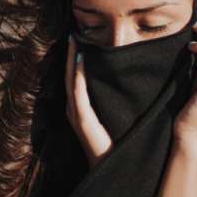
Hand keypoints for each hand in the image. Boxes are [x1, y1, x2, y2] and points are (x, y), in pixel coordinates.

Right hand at [65, 34, 113, 168]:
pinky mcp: (81, 118)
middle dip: (70, 53)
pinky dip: (77, 75)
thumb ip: (114, 97)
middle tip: (72, 33)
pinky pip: (77, 92)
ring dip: (71, 59)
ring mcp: (75, 112)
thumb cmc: (115, 140)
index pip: (75, 75)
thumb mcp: (114, 112)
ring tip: (73, 40)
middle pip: (70, 73)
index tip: (78, 37)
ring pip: (71, 78)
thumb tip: (127, 76)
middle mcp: (74, 106)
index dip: (75, 57)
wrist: (111, 163)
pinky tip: (79, 60)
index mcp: (80, 105)